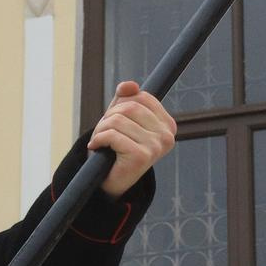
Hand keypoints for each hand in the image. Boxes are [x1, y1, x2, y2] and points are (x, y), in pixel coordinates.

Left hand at [89, 80, 176, 195]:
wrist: (110, 181)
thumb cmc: (117, 147)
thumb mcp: (122, 118)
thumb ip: (126, 99)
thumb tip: (129, 85)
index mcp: (168, 125)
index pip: (142, 97)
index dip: (122, 104)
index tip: (115, 119)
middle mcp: (167, 136)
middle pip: (129, 107)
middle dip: (110, 116)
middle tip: (104, 131)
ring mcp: (156, 147)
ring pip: (118, 120)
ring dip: (101, 129)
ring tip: (100, 140)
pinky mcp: (141, 156)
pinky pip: (112, 135)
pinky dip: (98, 139)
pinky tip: (96, 147)